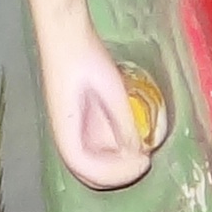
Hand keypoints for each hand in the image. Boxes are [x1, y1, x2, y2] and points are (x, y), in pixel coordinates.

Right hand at [46, 30, 154, 190]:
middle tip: (146, 161)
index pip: (84, 167)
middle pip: (87, 172)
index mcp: (65, 130)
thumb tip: (137, 152)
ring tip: (143, 152)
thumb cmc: (86, 60)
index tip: (143, 162)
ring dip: (116, 164)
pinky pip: (95, 147)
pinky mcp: (79, 121)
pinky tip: (133, 140)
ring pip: (92, 162)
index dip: (114, 173)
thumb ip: (123, 123)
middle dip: (117, 174)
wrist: (68, 37)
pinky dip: (114, 152)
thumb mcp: (111, 91)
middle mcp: (65, 135)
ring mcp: (71, 130)